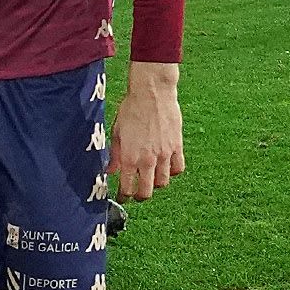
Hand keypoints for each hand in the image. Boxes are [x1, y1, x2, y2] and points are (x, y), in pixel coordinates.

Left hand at [113, 61, 184, 202]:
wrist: (152, 92)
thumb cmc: (132, 109)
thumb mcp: (117, 132)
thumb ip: (115, 155)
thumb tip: (110, 171)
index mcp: (130, 157)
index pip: (127, 188)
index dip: (124, 196)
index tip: (123, 197)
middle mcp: (148, 160)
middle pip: (147, 192)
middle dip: (140, 196)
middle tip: (137, 194)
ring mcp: (165, 154)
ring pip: (163, 183)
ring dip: (156, 184)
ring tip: (151, 179)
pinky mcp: (177, 146)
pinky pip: (178, 168)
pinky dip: (173, 172)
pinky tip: (166, 167)